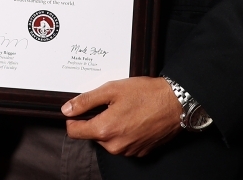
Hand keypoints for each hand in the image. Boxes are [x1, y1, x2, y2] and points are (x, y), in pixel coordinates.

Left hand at [62, 76, 181, 156]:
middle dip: (96, 120)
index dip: (72, 119)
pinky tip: (133, 118)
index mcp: (105, 130)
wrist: (174, 104)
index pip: (74, 132)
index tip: (77, 110)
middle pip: (92, 135)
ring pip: (108, 140)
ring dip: (110, 126)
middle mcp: (116, 146)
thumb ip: (86, 101)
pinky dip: (123, 132)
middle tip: (109, 104)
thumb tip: (67, 109)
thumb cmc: (145, 94)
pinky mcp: (140, 152)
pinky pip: (122, 143)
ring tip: (124, 109)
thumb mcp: (111, 90)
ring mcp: (129, 151)